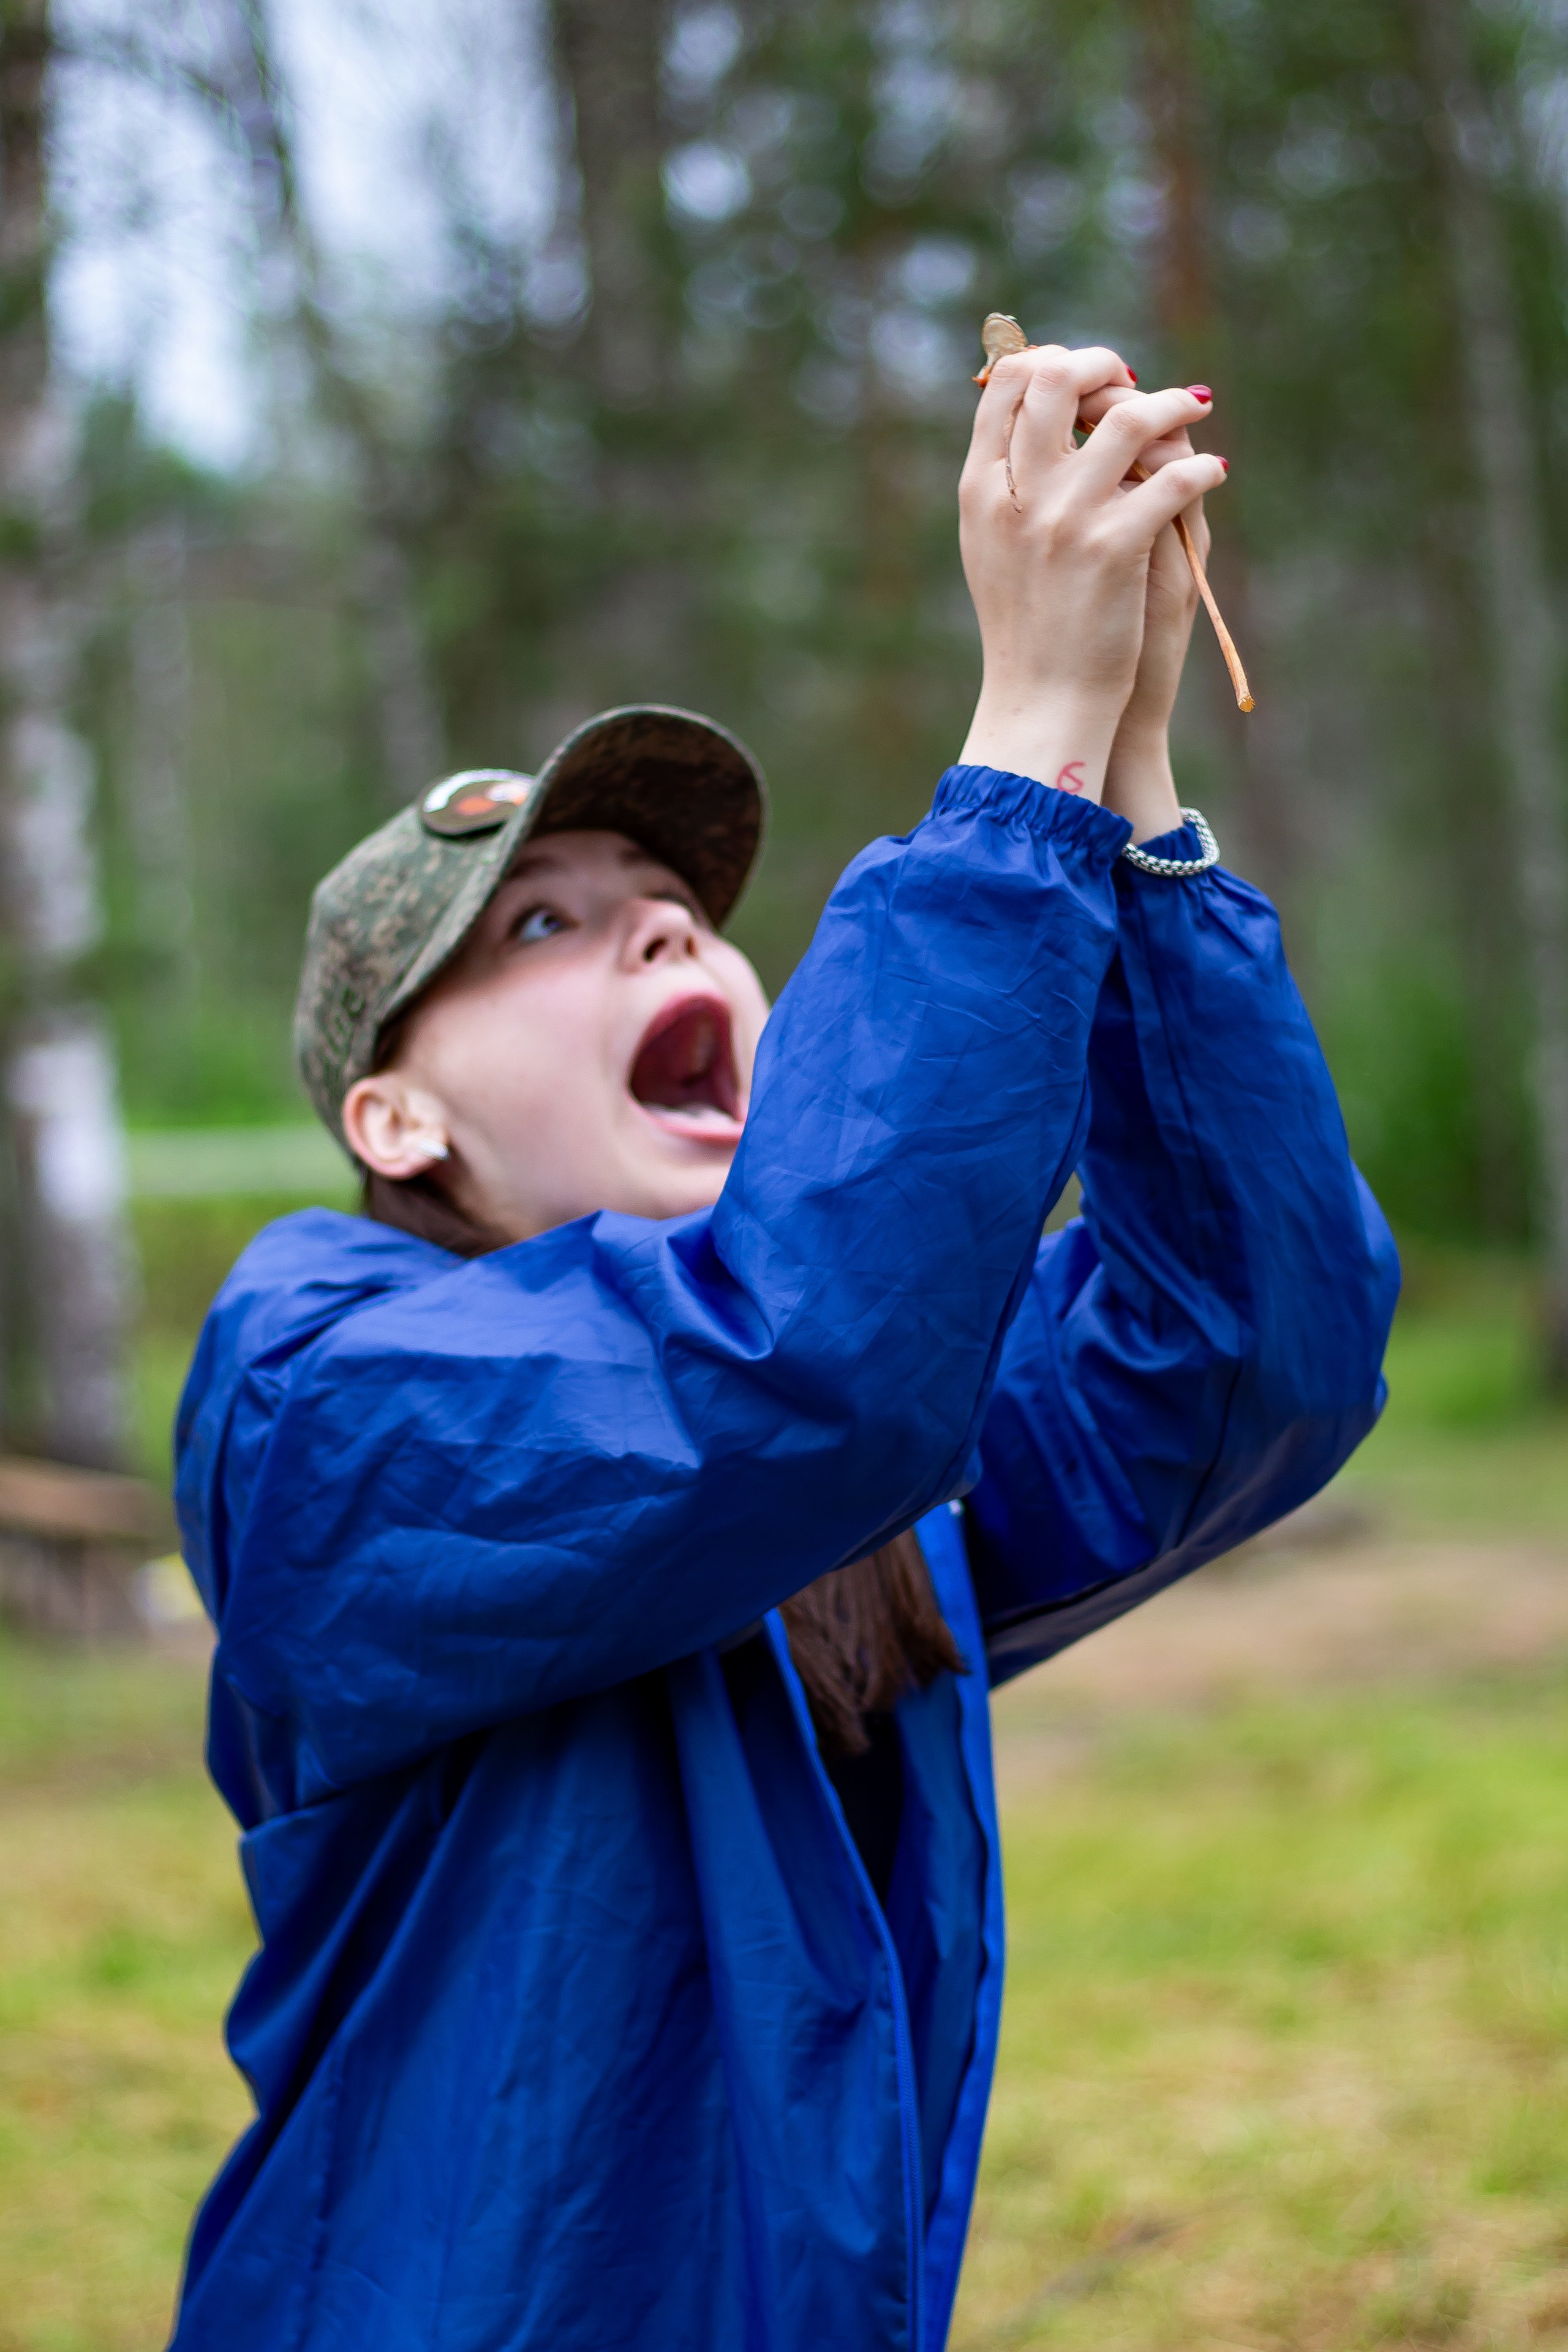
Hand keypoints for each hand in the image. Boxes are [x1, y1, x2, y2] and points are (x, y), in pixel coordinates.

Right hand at [957, 346, 1223, 803]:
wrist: (1041, 704)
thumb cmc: (1025, 628)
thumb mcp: (994, 549)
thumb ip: (1008, 485)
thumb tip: (1039, 418)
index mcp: (980, 491)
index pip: (1008, 386)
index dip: (1052, 360)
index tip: (1086, 372)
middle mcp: (1018, 495)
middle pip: (1058, 380)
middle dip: (1105, 364)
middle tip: (1138, 377)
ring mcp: (1066, 520)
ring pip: (1128, 420)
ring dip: (1172, 405)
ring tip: (1196, 410)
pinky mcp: (1114, 550)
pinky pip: (1173, 481)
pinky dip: (1204, 469)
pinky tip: (1216, 473)